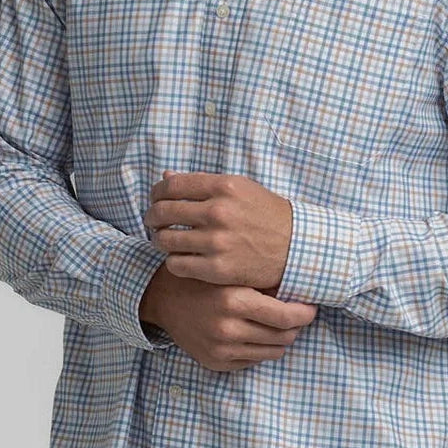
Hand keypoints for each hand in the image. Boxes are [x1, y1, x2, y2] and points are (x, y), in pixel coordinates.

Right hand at [142, 265, 316, 373]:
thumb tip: (303, 289)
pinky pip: (253, 361)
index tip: (311, 307)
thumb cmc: (203, 278)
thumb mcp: (232, 271)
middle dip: (295, 326)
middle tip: (298, 314)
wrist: (163, 298)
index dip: (305, 314)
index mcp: (234, 301)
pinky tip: (255, 332)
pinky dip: (260, 348)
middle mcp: (227, 329)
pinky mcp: (215, 362)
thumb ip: (264, 282)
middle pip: (283, 337)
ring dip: (280, 339)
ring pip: (272, 352)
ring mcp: (220, 350)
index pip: (287, 317)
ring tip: (277, 324)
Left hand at [143, 170, 292, 287]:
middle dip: (152, 217)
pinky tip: (181, 258)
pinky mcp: (217, 269)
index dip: (156, 193)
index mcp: (223, 187)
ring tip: (165, 240)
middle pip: (163, 212)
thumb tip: (166, 177)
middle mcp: (218, 212)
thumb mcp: (240, 188)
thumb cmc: (266, 214)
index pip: (171, 186)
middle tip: (153, 221)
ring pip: (165, 240)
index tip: (155, 199)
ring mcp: (217, 242)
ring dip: (160, 240)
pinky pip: (176, 265)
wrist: (295, 246)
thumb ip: (202, 183)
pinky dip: (173, 261)